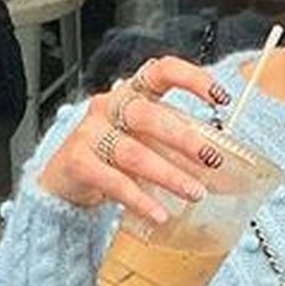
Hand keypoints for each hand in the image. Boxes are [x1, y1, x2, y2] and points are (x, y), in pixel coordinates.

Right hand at [35, 55, 232, 224]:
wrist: (64, 178)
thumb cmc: (110, 155)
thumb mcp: (142, 139)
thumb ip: (172, 144)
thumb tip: (216, 164)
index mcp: (131, 93)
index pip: (161, 71)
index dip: (192, 79)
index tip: (220, 98)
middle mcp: (109, 107)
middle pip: (149, 116)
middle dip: (184, 138)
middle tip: (212, 159)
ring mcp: (90, 133)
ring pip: (135, 153)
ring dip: (169, 175)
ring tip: (194, 193)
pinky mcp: (79, 162)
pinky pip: (115, 182)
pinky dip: (141, 201)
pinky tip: (159, 214)